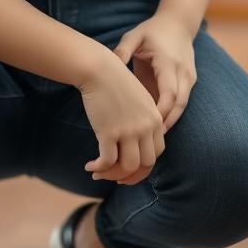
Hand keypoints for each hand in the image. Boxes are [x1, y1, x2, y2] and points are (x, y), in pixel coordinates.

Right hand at [79, 51, 165, 186]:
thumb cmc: (114, 82)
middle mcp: (145, 126)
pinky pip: (107, 161)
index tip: (129, 168)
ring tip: (99, 174)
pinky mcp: (109, 131)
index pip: (157, 153)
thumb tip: (135, 145)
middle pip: (146, 164)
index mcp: (155, 119)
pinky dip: (99, 169)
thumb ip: (143, 120)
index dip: (144, 165)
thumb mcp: (138, 100)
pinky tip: (90, 167)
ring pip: (128, 167)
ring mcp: (128, 130)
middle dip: (131, 176)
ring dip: (113, 175)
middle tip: (116, 178)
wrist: (99, 69)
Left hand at [112, 11, 197, 132]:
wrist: (177, 23)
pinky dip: (172, 113)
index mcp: (168, 62)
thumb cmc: (152, 31)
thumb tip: (110, 65)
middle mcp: (182, 71)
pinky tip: (157, 125)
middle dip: (166, 122)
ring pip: (183, 105)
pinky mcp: (189, 81)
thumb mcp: (135, 36)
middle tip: (148, 138)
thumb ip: (123, 50)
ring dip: (170, 120)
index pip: (169, 92)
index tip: (145, 124)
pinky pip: (182, 101)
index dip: (160, 111)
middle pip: (179, 104)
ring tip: (152, 137)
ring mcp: (189, 77)